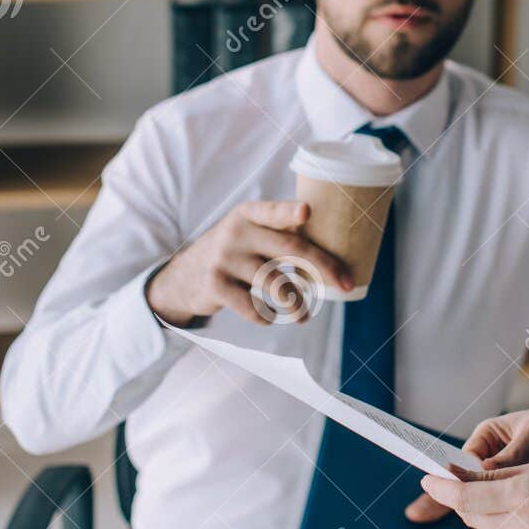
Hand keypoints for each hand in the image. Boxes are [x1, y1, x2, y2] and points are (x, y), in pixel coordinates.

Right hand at [146, 200, 352, 325]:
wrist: (183, 277)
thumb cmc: (234, 253)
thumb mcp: (248, 234)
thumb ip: (279, 234)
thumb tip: (333, 257)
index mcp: (249, 214)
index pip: (273, 211)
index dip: (289, 211)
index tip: (307, 212)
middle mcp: (236, 232)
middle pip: (289, 248)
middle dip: (323, 267)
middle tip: (345, 283)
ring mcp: (224, 259)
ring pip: (275, 283)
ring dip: (297, 303)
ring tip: (304, 315)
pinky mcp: (216, 286)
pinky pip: (253, 307)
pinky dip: (267, 317)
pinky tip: (271, 316)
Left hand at [403, 400, 528, 528]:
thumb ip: (494, 475)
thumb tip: (454, 474)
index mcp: (527, 494)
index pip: (467, 495)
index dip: (443, 486)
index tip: (429, 479)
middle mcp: (526, 527)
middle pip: (471, 515)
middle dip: (470, 500)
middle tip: (487, 489)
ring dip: (487, 521)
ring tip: (518, 509)